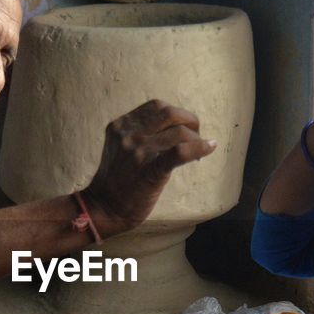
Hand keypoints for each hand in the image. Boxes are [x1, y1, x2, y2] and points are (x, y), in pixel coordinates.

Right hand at [82, 100, 216, 236]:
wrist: (104, 208)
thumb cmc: (118, 179)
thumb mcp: (122, 146)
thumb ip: (141, 133)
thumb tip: (177, 127)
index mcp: (121, 125)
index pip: (157, 106)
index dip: (177, 114)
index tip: (184, 127)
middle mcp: (128, 134)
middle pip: (170, 113)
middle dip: (190, 121)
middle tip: (196, 136)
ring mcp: (137, 152)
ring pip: (179, 132)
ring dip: (195, 139)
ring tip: (199, 150)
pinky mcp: (149, 171)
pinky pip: (180, 153)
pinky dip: (199, 148)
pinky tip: (209, 147)